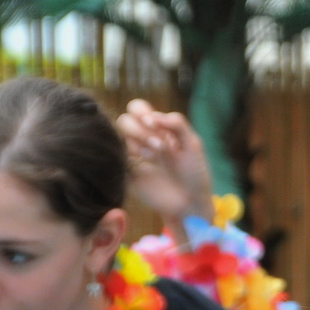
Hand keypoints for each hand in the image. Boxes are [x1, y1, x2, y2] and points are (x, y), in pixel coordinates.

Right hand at [118, 99, 216, 231]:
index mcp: (157, 129)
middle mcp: (141, 139)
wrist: (191, 201)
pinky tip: (145, 165)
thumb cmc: (194, 172)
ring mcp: (133, 156)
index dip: (141, 111)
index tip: (154, 124)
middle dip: (141, 129)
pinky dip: (127, 156)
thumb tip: (154, 116)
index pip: (137, 108)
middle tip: (159, 145)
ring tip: (156, 156)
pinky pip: (115, 158)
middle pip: (124, 120)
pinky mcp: (127, 173)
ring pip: (118, 136)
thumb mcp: (193, 144)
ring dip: (138, 141)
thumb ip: (178, 124)